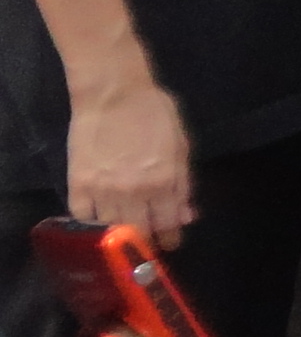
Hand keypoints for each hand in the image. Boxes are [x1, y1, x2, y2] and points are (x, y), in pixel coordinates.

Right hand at [67, 69, 194, 248]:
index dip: (170, 239)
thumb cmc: (154, 113)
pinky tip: (99, 223)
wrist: (113, 93)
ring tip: (124, 238)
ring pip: (111, 231)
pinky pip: (82, 218)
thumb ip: (183, 184)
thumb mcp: (180, 145)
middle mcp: (134, 191)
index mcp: (164, 182)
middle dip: (146, 243)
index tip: (169, 243)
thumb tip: (186, 216)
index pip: (168, 225)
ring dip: (119, 237)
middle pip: (139, 233)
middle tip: (147, 243)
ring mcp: (103, 190)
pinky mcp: (78, 184)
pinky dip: (90, 224)